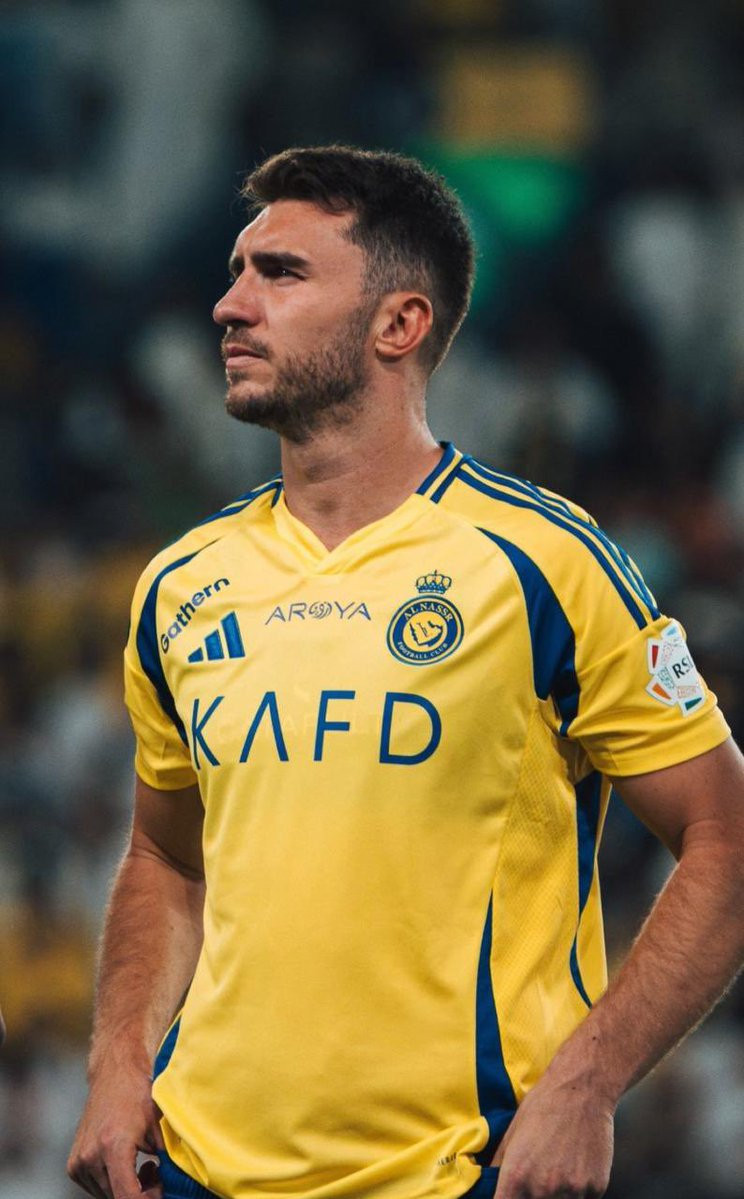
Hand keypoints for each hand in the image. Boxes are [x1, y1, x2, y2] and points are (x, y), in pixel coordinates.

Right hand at [67, 1064, 164, 1198]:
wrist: (114, 1073)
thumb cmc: (139, 1094)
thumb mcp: (159, 1126)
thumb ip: (166, 1159)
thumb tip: (174, 1184)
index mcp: (112, 1146)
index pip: (127, 1197)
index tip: (160, 1193)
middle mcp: (90, 1157)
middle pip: (117, 1197)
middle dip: (141, 1194)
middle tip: (157, 1174)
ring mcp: (79, 1163)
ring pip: (107, 1194)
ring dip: (126, 1189)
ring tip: (145, 1166)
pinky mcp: (74, 1165)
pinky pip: (96, 1187)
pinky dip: (113, 1183)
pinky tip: (127, 1164)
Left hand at [491, 1074, 613, 1197]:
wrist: (582, 1089)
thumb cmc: (544, 1106)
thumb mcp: (512, 1133)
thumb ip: (499, 1166)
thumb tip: (487, 1184)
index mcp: (517, 1176)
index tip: (511, 1194)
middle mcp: (543, 1188)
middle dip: (534, 1197)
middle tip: (539, 1176)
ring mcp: (572, 1191)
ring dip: (557, 1196)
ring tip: (558, 1169)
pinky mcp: (595, 1189)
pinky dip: (578, 1192)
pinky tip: (575, 1166)